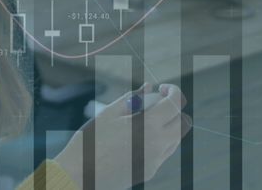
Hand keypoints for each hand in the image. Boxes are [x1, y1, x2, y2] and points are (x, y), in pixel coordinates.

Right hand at [55, 83, 191, 189]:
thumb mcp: (110, 113)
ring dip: (168, 125)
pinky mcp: (150, 172)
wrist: (79, 175)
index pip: (175, 104)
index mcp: (149, 126)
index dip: (173, 91)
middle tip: (157, 102)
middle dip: (174, 109)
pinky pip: (164, 152)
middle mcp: (158, 145)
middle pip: (182, 123)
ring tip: (146, 118)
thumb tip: (149, 87)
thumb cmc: (91, 141)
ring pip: (176, 139)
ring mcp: (155, 161)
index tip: (162, 88)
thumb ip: (134, 98)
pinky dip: (159, 140)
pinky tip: (139, 136)